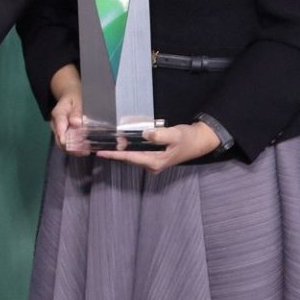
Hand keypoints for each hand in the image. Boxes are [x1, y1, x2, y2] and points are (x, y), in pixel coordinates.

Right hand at [47, 64, 89, 154]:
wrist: (69, 97)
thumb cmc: (73, 98)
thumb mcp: (76, 101)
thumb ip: (76, 112)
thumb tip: (76, 123)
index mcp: (58, 114)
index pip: (59, 126)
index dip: (62, 135)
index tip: (66, 143)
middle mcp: (55, 125)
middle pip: (59, 139)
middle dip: (71, 147)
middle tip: (84, 150)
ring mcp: (58, 131)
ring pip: (63, 145)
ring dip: (74, 150)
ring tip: (86, 151)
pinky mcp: (63, 135)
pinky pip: (67, 145)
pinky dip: (75, 150)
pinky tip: (85, 150)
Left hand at [93, 121, 222, 172]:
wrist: (200, 141)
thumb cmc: (188, 138)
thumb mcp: (175, 134)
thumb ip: (159, 135)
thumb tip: (144, 134)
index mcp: (155, 162)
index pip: (130, 158)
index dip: (115, 154)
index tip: (100, 152)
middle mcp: (152, 165)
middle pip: (128, 158)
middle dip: (114, 151)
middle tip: (98, 143)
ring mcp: (153, 162)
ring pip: (132, 156)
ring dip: (120, 150)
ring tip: (105, 141)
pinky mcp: (154, 158)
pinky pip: (137, 153)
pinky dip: (128, 148)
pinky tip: (121, 141)